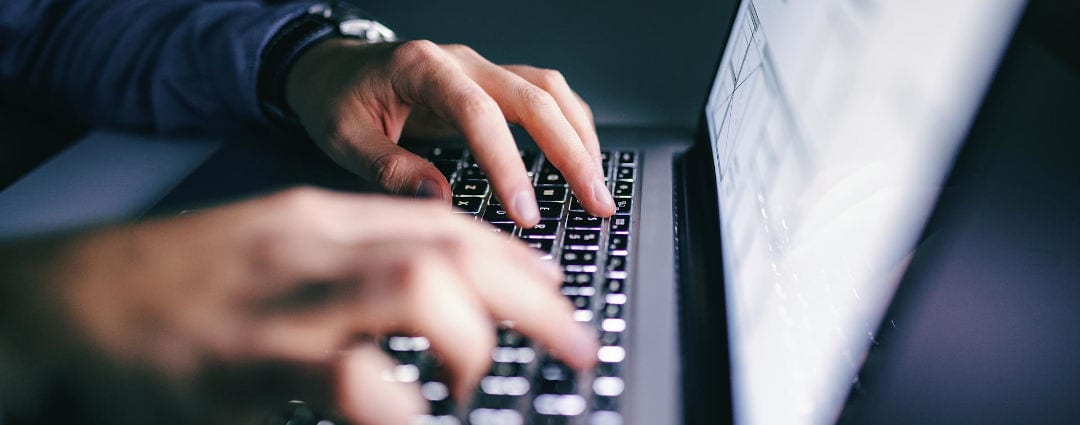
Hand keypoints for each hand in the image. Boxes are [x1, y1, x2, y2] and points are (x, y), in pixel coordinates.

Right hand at [0, 187, 596, 423]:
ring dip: (472, 339)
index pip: (441, 224)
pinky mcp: (248, 365)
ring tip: (481, 383)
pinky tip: (416, 419)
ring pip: (413, 289)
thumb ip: (344, 261)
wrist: (68, 301)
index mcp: (317, 222)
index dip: (512, 259)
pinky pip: (347, 380)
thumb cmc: (173, 284)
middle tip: (573, 342)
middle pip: (449, 249)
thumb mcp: (268, 251)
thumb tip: (431, 286)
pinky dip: (397, 407)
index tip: (551, 289)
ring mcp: (282, 303)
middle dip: (528, 297)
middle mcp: (311, 250)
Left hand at [285, 39, 616, 226]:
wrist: (330, 67)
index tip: (525, 212)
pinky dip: (568, 126)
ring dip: (580, 138)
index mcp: (422, 68)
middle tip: (594, 202)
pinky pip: (543, 97)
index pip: (479, 114)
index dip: (508, 164)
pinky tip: (580, 159)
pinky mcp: (490, 84)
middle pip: (534, 98)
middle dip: (571, 153)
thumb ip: (390, 170)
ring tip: (598, 187)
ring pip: (549, 92)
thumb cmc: (334, 99)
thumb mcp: (343, 139)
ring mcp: (480, 69)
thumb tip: (441, 202)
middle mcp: (461, 62)